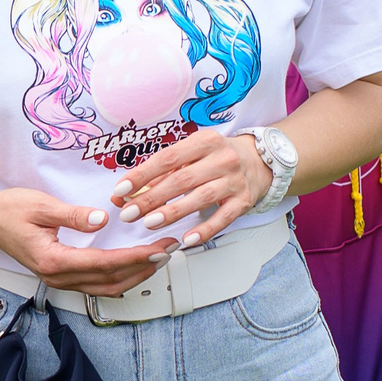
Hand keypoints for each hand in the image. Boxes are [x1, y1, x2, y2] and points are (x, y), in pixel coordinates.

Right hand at [0, 189, 174, 296]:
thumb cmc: (10, 209)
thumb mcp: (41, 205)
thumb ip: (72, 214)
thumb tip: (101, 220)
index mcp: (54, 260)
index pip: (104, 263)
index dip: (135, 258)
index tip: (158, 249)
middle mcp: (57, 276)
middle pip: (110, 281)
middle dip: (144, 268)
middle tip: (169, 251)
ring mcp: (58, 280)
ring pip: (105, 288)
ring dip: (135, 276)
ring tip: (158, 261)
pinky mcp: (60, 277)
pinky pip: (96, 286)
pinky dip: (119, 279)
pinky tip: (133, 268)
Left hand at [108, 128, 270, 250]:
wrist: (260, 161)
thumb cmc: (216, 158)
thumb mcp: (192, 155)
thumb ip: (161, 173)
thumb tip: (126, 192)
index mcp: (204, 141)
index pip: (168, 158)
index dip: (142, 174)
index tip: (121, 189)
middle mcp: (221, 158)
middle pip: (181, 180)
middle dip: (151, 197)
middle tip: (128, 212)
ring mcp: (234, 180)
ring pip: (200, 198)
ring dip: (172, 212)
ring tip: (149, 223)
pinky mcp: (243, 201)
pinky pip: (223, 218)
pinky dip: (204, 230)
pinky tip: (186, 239)